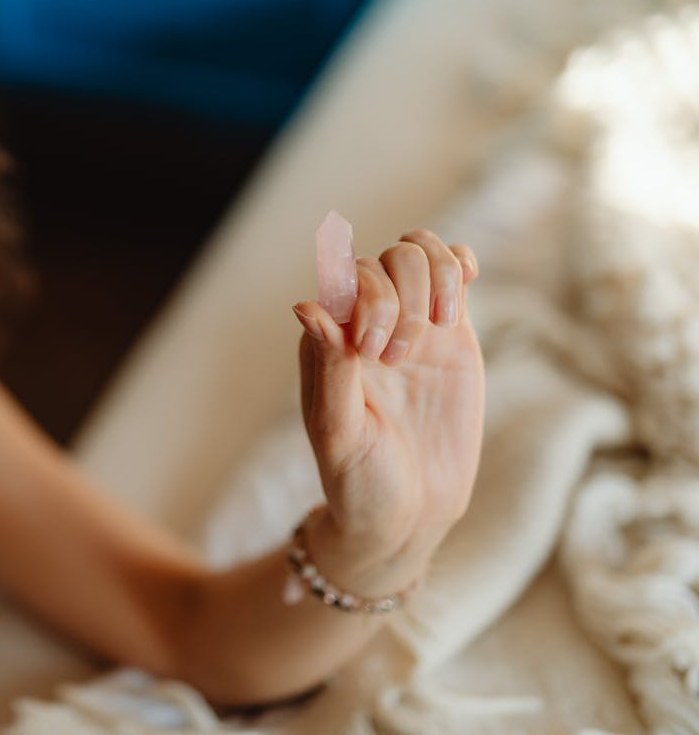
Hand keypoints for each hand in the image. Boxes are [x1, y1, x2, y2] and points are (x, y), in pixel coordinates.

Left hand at [292, 229, 484, 584]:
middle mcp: (364, 324)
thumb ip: (329, 369)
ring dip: (434, 277)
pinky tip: (464, 283)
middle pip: (385, 260)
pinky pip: (454, 275)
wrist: (409, 513)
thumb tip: (306, 305)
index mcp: (327, 341)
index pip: (343, 278)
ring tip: (437, 326)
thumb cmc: (360, 479)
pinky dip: (459, 263)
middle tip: (397, 359)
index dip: (366, 299)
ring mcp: (409, 324)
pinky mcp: (451, 335)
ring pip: (418, 255)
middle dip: (399, 298)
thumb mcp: (339, 432)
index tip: (374, 354)